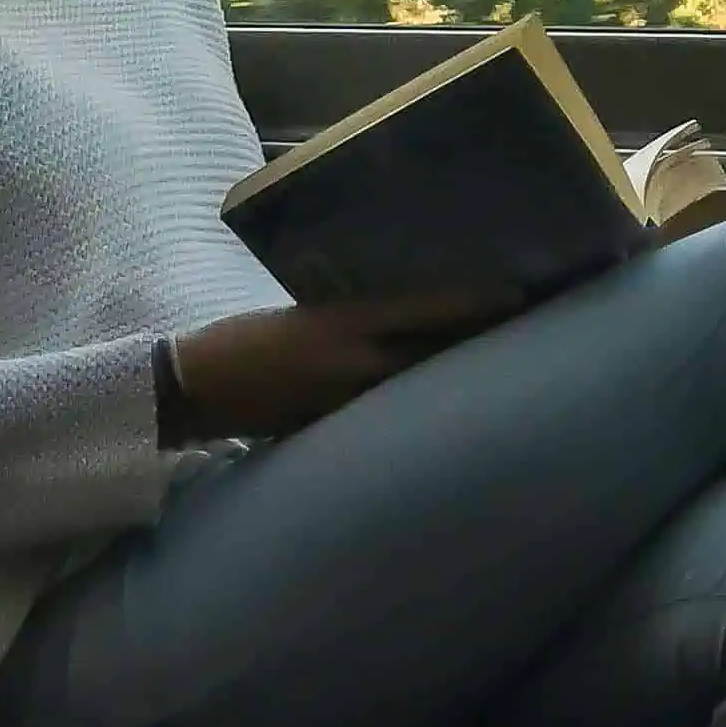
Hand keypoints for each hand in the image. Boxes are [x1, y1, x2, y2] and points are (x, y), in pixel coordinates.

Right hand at [167, 291, 523, 439]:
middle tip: (530, 336)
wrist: (195, 387)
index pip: (422, 309)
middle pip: (433, 354)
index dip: (472, 303)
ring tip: (503, 376)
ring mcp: (348, 402)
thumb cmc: (247, 339)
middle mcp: (354, 362)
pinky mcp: (337, 431)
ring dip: (455, 383)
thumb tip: (406, 317)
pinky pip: (390, 422)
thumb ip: (355, 318)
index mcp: (344, 322)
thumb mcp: (305, 315)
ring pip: (418, 390)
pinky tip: (444, 418)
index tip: (516, 295)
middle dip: (478, 346)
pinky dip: (419, 416)